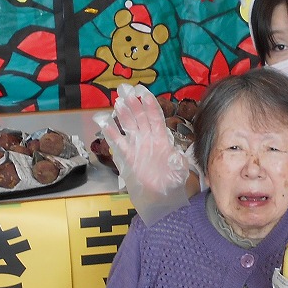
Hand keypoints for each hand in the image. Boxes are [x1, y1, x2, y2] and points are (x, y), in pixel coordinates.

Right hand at [97, 84, 191, 224]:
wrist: (163, 196)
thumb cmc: (175, 181)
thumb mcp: (182, 167)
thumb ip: (179, 158)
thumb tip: (177, 153)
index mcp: (162, 138)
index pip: (156, 117)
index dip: (150, 105)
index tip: (144, 93)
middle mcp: (149, 139)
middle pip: (140, 117)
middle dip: (134, 104)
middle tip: (126, 91)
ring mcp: (137, 146)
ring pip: (129, 126)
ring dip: (124, 114)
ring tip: (117, 102)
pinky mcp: (128, 157)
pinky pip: (119, 143)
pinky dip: (112, 133)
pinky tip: (105, 123)